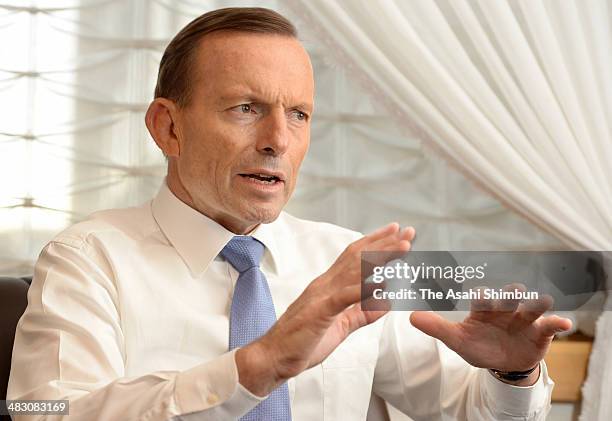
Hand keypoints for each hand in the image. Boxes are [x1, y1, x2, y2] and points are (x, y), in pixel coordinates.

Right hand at [236, 222, 414, 395]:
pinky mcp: (320, 312)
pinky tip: (383, 282)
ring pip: (355, 270)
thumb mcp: (340, 327)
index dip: (377, 243)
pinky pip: (345, 297)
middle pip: (359, 256)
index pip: (355, 257)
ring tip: (403, 247)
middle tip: (408, 231)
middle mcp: (325, 284)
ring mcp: (322, 296)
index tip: (397, 234)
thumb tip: (385, 302)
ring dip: (382, 258)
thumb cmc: (302, 343)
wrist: (273, 357)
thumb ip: (361, 313)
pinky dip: (365, 287)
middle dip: (385, 243)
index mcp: (328, 286)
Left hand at [409, 283, 571, 384]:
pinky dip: (557, 323)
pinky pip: (550, 325)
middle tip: (512, 291)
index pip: (482, 298)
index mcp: (484, 308)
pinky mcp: (540, 331)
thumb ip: (437, 328)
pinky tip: (564, 324)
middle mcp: (505, 308)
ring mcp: (524, 318)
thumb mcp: (458, 340)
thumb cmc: (479, 345)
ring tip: (542, 299)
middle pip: (508, 297)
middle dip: (509, 295)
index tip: (480, 294)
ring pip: (531, 306)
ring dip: (536, 303)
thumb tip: (410, 317)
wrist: (502, 362)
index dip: (482, 296)